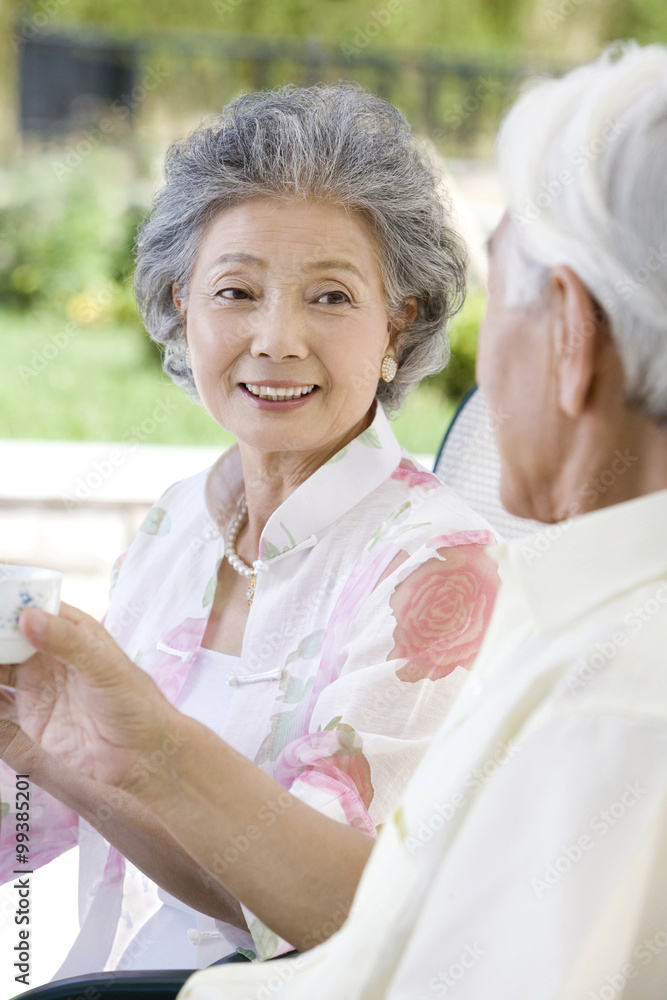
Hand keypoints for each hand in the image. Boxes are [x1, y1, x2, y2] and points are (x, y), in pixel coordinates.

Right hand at [0, 603, 178, 787]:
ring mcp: (38, 687)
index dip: (8, 604)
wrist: (144, 757)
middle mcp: (51, 656)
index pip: (33, 609)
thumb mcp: (105, 668)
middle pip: (8, 638)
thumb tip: (27, 616)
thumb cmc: (137, 703)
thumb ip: (67, 643)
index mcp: (73, 633)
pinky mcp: (31, 720)